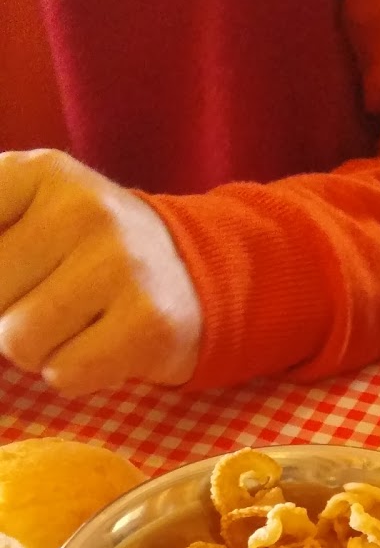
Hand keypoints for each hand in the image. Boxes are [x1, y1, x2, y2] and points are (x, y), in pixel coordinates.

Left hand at [0, 149, 202, 395]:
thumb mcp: (26, 212)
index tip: (9, 286)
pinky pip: (66, 374)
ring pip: (20, 343)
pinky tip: (99, 345)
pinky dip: (73, 373)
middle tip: (43, 303)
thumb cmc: (86, 250)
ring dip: (35, 351)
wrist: (194, 273)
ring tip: (71, 327)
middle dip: (3, 317)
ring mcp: (122, 266)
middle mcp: (83, 208)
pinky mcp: (149, 324)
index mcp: (39, 173)